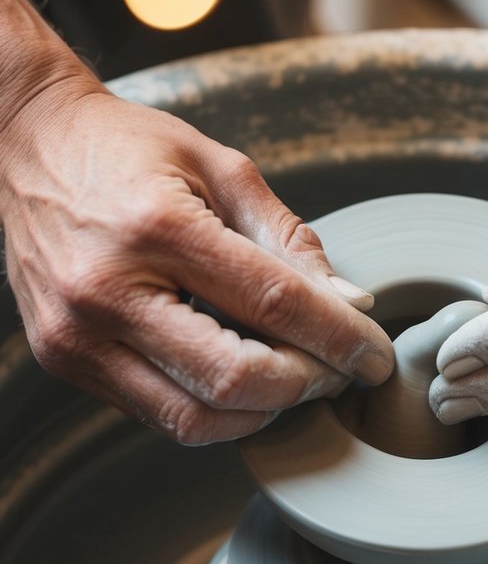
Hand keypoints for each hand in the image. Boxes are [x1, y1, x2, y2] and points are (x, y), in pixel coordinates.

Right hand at [1, 71, 392, 444]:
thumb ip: (290, 239)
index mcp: (154, 228)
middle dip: (305, 385)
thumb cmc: (127, 148)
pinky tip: (240, 373)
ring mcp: (76, 336)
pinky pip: (158, 413)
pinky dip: (214, 407)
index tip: (375, 355)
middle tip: (338, 369)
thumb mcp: (222, 168)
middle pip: (234, 381)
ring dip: (262, 410)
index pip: (272, 304)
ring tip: (293, 374)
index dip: (339, 338)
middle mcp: (105, 291)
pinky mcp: (63, 360)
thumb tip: (350, 304)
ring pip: (194, 420)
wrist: (28, 144)